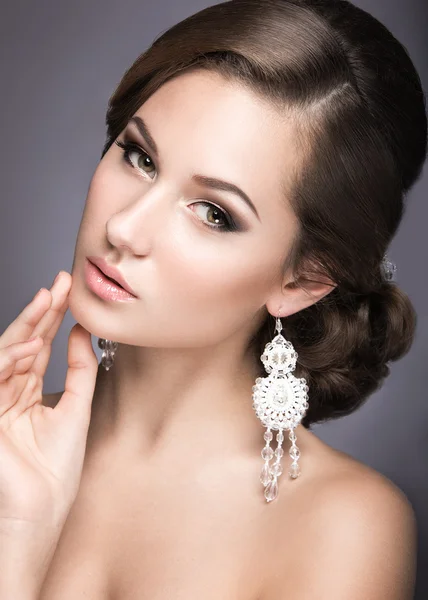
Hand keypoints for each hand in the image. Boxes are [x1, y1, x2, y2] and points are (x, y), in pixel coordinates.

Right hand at [0, 271, 98, 530]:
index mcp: (27, 393)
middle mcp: (8, 392)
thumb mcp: (76, 409)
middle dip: (40, 312)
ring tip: (48, 301)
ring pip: (4, 353)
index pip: (39, 346)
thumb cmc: (55, 470)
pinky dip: (9, 360)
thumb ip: (78, 370)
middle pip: (22, 343)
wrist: (39, 510)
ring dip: (26, 326)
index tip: (68, 291)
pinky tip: (32, 344)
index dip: (53, 318)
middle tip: (59, 284)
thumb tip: (80, 333)